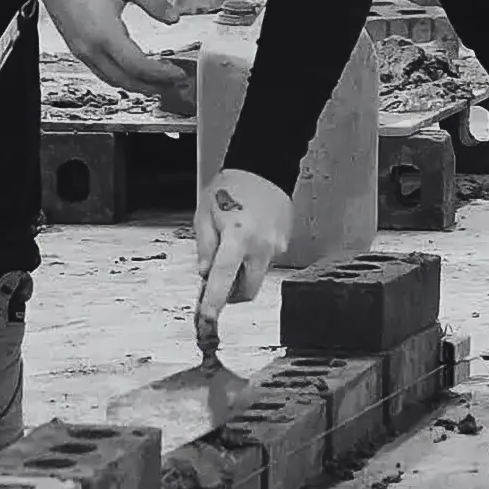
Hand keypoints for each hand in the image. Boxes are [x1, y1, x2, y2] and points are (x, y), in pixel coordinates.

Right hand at [37, 0, 178, 99]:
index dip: (161, 74)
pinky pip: (103, 72)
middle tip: (175, 84)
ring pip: (113, 80)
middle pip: (126, 81)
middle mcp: (91, 47)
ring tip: (160, 82)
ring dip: (138, 86)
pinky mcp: (78, 48)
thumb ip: (153, 0)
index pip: (138, 66)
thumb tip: (172, 17)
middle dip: (154, 87)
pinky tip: (135, 71)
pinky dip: (123, 77)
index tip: (178, 73)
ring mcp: (82, 50)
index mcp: (104, 32)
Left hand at [195, 167, 294, 323]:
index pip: (223, 279)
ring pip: (257, 276)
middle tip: (217, 279)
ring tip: (232, 245)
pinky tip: (246, 236)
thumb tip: (205, 273)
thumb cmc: (232, 186)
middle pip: (247, 290)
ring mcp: (275, 247)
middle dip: (231, 293)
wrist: (264, 169)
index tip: (207, 319)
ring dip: (241, 273)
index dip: (214, 303)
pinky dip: (252, 258)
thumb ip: (205, 247)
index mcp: (237, 237)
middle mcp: (260, 246)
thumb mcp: (205, 213)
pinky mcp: (283, 244)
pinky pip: (265, 261)